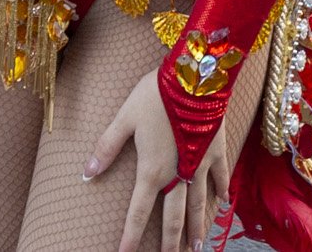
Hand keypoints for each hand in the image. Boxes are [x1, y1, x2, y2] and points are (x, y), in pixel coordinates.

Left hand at [84, 68, 223, 251]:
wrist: (193, 77)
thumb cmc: (155, 96)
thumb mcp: (124, 118)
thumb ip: (106, 147)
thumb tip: (87, 172)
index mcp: (151, 171)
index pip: (138, 212)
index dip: (130, 237)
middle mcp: (177, 175)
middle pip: (173, 217)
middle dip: (170, 242)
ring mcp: (200, 165)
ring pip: (197, 204)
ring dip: (197, 227)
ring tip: (197, 247)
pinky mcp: (216, 150)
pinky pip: (220, 177)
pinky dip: (222, 191)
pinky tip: (224, 204)